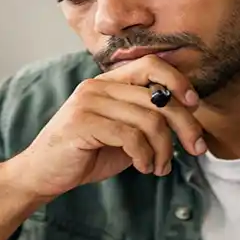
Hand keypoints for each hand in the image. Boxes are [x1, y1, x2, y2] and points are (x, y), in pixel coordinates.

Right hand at [3, 56, 208, 199]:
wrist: (42, 174)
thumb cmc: (85, 154)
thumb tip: (187, 118)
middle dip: (185, 125)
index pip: (151, 64)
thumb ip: (146, 120)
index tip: (195, 105)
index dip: (178, 81)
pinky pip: (131, 137)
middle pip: (158, 96)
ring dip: (164, 150)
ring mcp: (88, 102)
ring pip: (149, 120)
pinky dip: (145, 156)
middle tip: (197, 149)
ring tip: (160, 167)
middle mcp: (97, 86)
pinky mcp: (83, 123)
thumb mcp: (122, 134)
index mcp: (108, 82)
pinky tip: (143, 168)